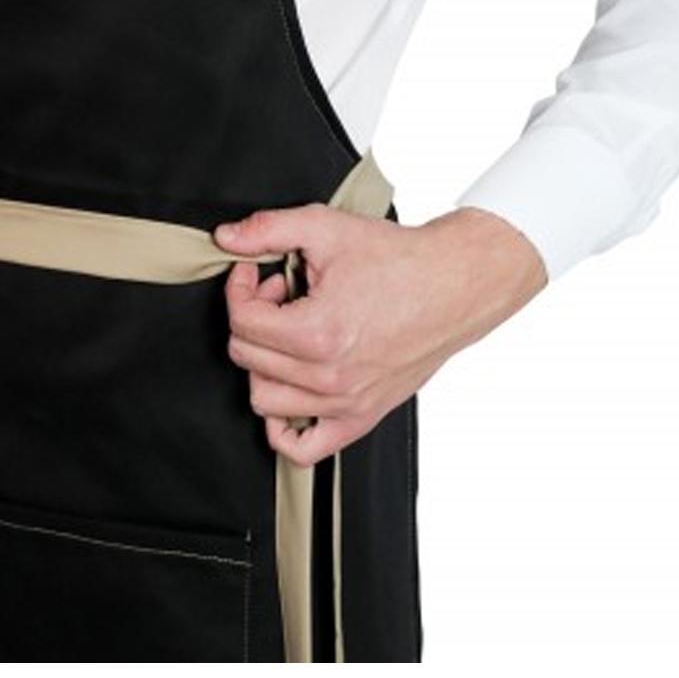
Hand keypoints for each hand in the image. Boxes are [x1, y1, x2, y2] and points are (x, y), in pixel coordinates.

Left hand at [214, 201, 547, 465]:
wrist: (452, 284)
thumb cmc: (398, 259)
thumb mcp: (326, 228)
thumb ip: (268, 229)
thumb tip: (226, 238)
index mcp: (317, 333)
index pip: (241, 322)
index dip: (239, 288)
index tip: (254, 272)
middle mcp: (329, 377)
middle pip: (247, 357)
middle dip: (254, 317)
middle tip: (280, 293)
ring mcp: (345, 403)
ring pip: (264, 399)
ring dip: (265, 360)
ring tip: (290, 330)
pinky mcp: (361, 416)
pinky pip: (303, 449)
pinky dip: (283, 427)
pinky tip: (290, 387)